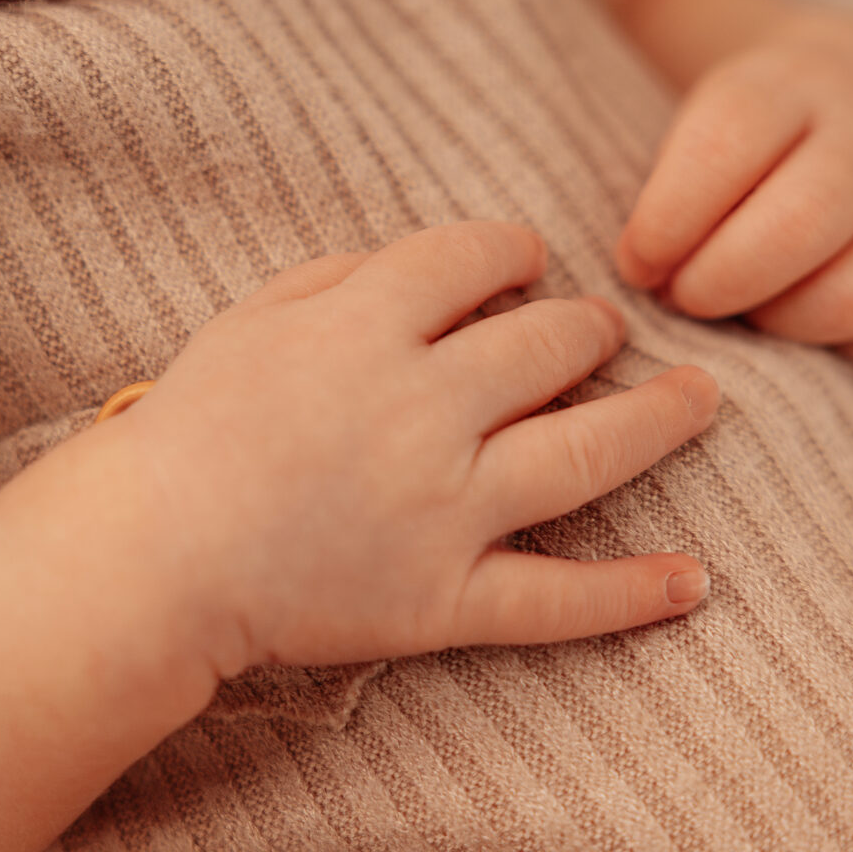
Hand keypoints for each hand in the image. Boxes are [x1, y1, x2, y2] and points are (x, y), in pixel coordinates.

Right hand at [97, 220, 720, 680]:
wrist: (148, 557)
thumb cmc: (192, 426)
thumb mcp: (254, 315)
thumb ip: (350, 275)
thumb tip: (448, 266)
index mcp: (368, 326)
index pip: (483, 258)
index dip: (516, 251)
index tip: (524, 262)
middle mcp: (423, 408)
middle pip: (552, 343)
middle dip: (586, 327)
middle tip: (596, 331)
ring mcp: (444, 509)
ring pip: (587, 451)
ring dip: (661, 418)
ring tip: (704, 397)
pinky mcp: (444, 600)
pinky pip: (556, 600)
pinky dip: (631, 592)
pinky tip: (694, 580)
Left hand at [614, 10, 852, 370]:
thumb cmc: (732, 98)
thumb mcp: (663, 19)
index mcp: (789, 76)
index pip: (730, 144)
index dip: (670, 215)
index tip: (633, 253)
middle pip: (796, 229)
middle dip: (716, 280)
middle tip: (677, 291)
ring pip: (851, 297)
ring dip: (775, 322)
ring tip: (736, 306)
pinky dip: (838, 352)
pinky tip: (797, 320)